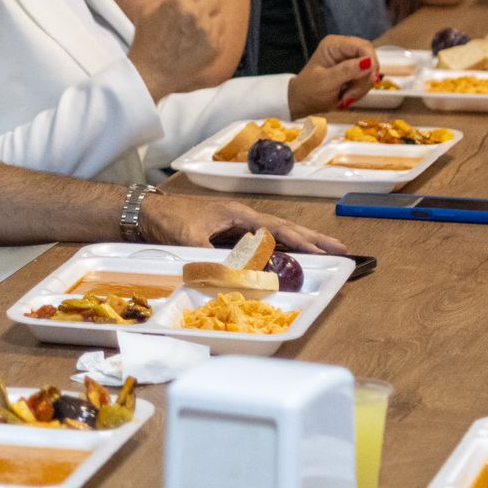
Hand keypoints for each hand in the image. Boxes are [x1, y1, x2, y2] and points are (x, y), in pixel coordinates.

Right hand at [127, 0, 222, 99]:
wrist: (150, 74)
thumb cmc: (145, 42)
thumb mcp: (145, 10)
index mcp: (178, 3)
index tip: (187, 3)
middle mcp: (196, 15)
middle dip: (203, 5)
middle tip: (193, 16)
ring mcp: (208, 32)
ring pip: (220, 15)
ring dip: (210, 20)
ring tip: (195, 31)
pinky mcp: (215, 47)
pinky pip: (222, 33)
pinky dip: (212, 36)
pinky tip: (198, 43)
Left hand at [140, 191, 348, 257]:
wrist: (146, 212)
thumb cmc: (168, 221)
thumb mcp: (191, 240)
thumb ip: (215, 257)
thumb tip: (238, 275)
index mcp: (238, 214)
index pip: (278, 229)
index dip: (303, 241)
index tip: (327, 250)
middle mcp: (242, 218)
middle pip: (284, 228)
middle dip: (313, 239)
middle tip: (342, 249)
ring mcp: (235, 225)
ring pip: (274, 234)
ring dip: (298, 244)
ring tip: (323, 253)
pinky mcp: (227, 233)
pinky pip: (260, 242)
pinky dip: (277, 249)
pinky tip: (286, 259)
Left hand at [287, 34, 377, 117]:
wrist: (303, 102)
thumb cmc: (309, 91)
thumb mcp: (326, 82)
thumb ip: (347, 71)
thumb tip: (368, 62)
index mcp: (334, 45)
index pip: (363, 46)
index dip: (371, 62)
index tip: (369, 79)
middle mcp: (344, 49)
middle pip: (370, 59)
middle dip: (364, 79)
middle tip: (351, 95)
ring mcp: (350, 60)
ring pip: (370, 72)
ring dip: (361, 88)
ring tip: (345, 98)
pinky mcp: (354, 71)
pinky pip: (367, 79)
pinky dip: (360, 90)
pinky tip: (347, 96)